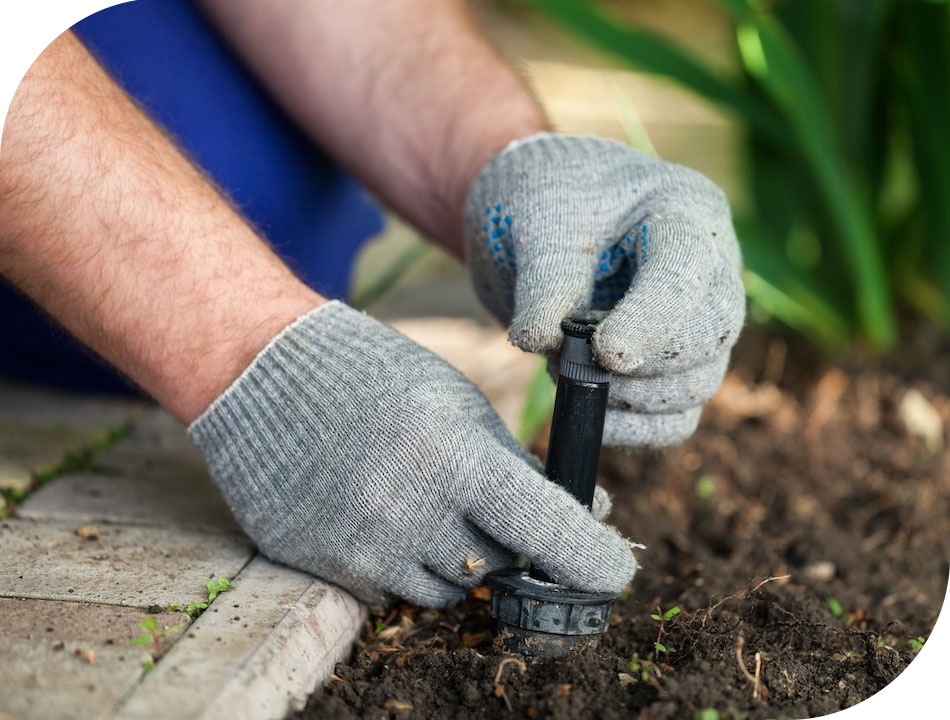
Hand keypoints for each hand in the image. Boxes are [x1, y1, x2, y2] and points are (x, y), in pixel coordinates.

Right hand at [188, 301, 635, 605]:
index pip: (544, 526)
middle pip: (501, 568)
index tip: (618, 572)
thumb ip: (518, 463)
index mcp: (453, 456)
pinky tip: (386, 516)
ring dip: (459, 561)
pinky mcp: (327, 564)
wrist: (264, 374)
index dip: (591, 557)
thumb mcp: (457, 403)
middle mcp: (411, 510)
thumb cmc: (376, 378)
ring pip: (450, 592)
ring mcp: (364, 545)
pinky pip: (395, 594)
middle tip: (492, 509)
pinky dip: (408, 567)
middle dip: (512, 546)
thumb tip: (587, 512)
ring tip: (428, 502)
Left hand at [464, 133, 744, 447]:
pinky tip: (590, 415)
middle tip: (565, 360)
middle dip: (640, 365)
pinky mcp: (676, 365)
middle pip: (709, 336)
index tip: (604, 354)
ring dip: (630, 399)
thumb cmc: (545, 199)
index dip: (650, 322)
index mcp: (684, 212)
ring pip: (696, 384)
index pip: (685, 276)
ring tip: (562, 369)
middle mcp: (711, 268)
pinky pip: (677, 418)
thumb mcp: (539, 226)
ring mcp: (699, 320)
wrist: (537, 216)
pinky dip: (635, 429)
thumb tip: (539, 341)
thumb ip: (544, 283)